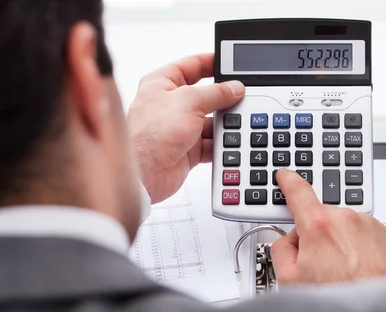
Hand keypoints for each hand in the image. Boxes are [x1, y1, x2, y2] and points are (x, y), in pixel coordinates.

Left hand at [128, 53, 244, 203]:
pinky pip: (211, 143)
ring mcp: (180, 128)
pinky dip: (222, 145)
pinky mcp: (188, 149)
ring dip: (224, 125)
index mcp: (162, 83)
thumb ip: (215, 93)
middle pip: (206, 95)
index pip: (191, 65)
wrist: (145, 175)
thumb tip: (234, 88)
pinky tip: (230, 144)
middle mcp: (170, 104)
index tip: (232, 66)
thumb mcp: (189, 102)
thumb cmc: (150, 135)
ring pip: (212, 121)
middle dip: (223, 99)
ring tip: (237, 125)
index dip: (212, 63)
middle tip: (241, 98)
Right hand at [270, 170, 385, 284]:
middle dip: (314, 236)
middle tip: (316, 265)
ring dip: (337, 243)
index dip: (289, 182)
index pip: (299, 192)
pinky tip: (354, 270)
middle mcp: (346, 219)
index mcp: (319, 225)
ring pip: (341, 228)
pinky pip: (360, 235)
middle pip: (319, 218)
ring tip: (340, 272)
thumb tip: (286, 242)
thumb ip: (281, 250)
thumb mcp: (289, 279)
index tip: (285, 177)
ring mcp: (366, 226)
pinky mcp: (382, 235)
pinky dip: (355, 248)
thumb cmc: (339, 298)